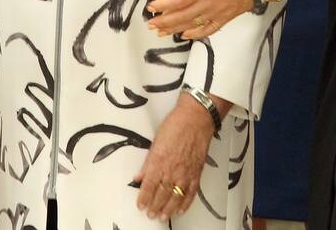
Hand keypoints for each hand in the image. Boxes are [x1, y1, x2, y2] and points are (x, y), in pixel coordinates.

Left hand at [133, 95, 214, 219]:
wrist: (196, 119)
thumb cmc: (175, 125)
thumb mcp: (155, 142)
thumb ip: (147, 162)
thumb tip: (138, 177)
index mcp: (159, 161)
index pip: (149, 185)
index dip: (144, 197)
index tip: (140, 205)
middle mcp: (172, 170)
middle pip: (162, 194)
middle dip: (155, 206)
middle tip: (150, 215)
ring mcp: (186, 173)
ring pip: (176, 197)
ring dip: (168, 209)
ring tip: (162, 216)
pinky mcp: (197, 173)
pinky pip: (191, 193)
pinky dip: (186, 203)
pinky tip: (180, 210)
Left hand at [146, 0, 253, 38]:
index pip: (177, 0)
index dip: (163, 6)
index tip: (151, 7)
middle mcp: (207, 4)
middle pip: (181, 17)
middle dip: (164, 22)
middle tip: (150, 24)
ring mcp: (216, 13)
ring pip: (192, 25)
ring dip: (174, 30)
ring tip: (161, 32)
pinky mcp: (224, 18)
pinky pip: (208, 30)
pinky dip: (195, 34)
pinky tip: (186, 35)